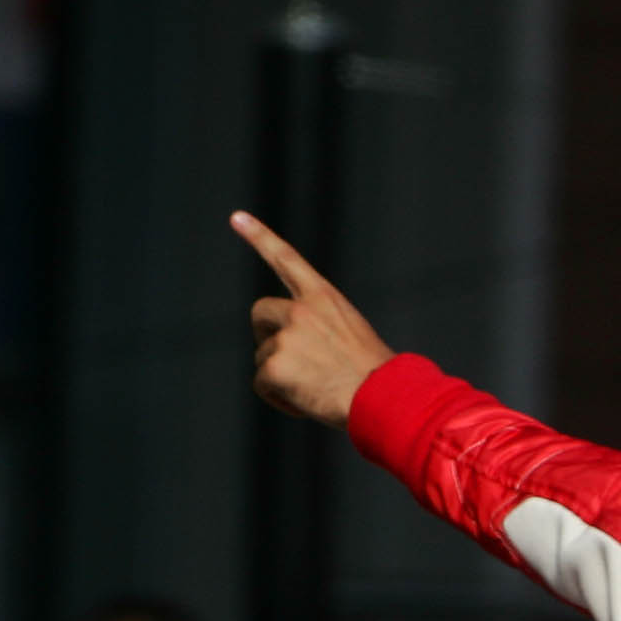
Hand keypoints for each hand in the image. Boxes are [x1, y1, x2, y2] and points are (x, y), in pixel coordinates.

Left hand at [235, 213, 392, 426]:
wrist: (383, 398)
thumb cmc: (377, 376)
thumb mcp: (352, 335)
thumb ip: (320, 329)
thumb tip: (290, 350)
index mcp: (324, 298)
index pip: (287, 259)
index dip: (260, 237)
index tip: (237, 217)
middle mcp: (301, 311)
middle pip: (260, 313)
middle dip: (265, 334)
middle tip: (284, 360)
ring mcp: (286, 338)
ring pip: (264, 356)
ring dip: (281, 375)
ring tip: (316, 389)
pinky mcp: (274, 367)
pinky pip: (262, 384)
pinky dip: (279, 398)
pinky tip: (306, 402)